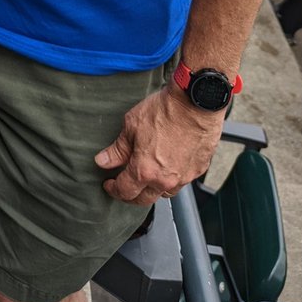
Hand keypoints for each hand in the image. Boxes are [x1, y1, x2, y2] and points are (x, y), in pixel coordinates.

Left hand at [94, 86, 223, 206]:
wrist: (196, 102)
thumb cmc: (165, 110)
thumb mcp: (132, 125)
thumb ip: (118, 149)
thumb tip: (103, 161)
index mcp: (145, 170)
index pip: (124, 191)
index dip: (113, 189)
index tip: (110, 184)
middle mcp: (165, 180)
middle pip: (144, 199)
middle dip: (131, 196)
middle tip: (124, 186)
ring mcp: (184, 177)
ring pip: (164, 193)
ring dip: (153, 189)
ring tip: (147, 177)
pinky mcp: (198, 170)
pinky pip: (182, 181)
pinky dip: (172, 178)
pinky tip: (168, 165)